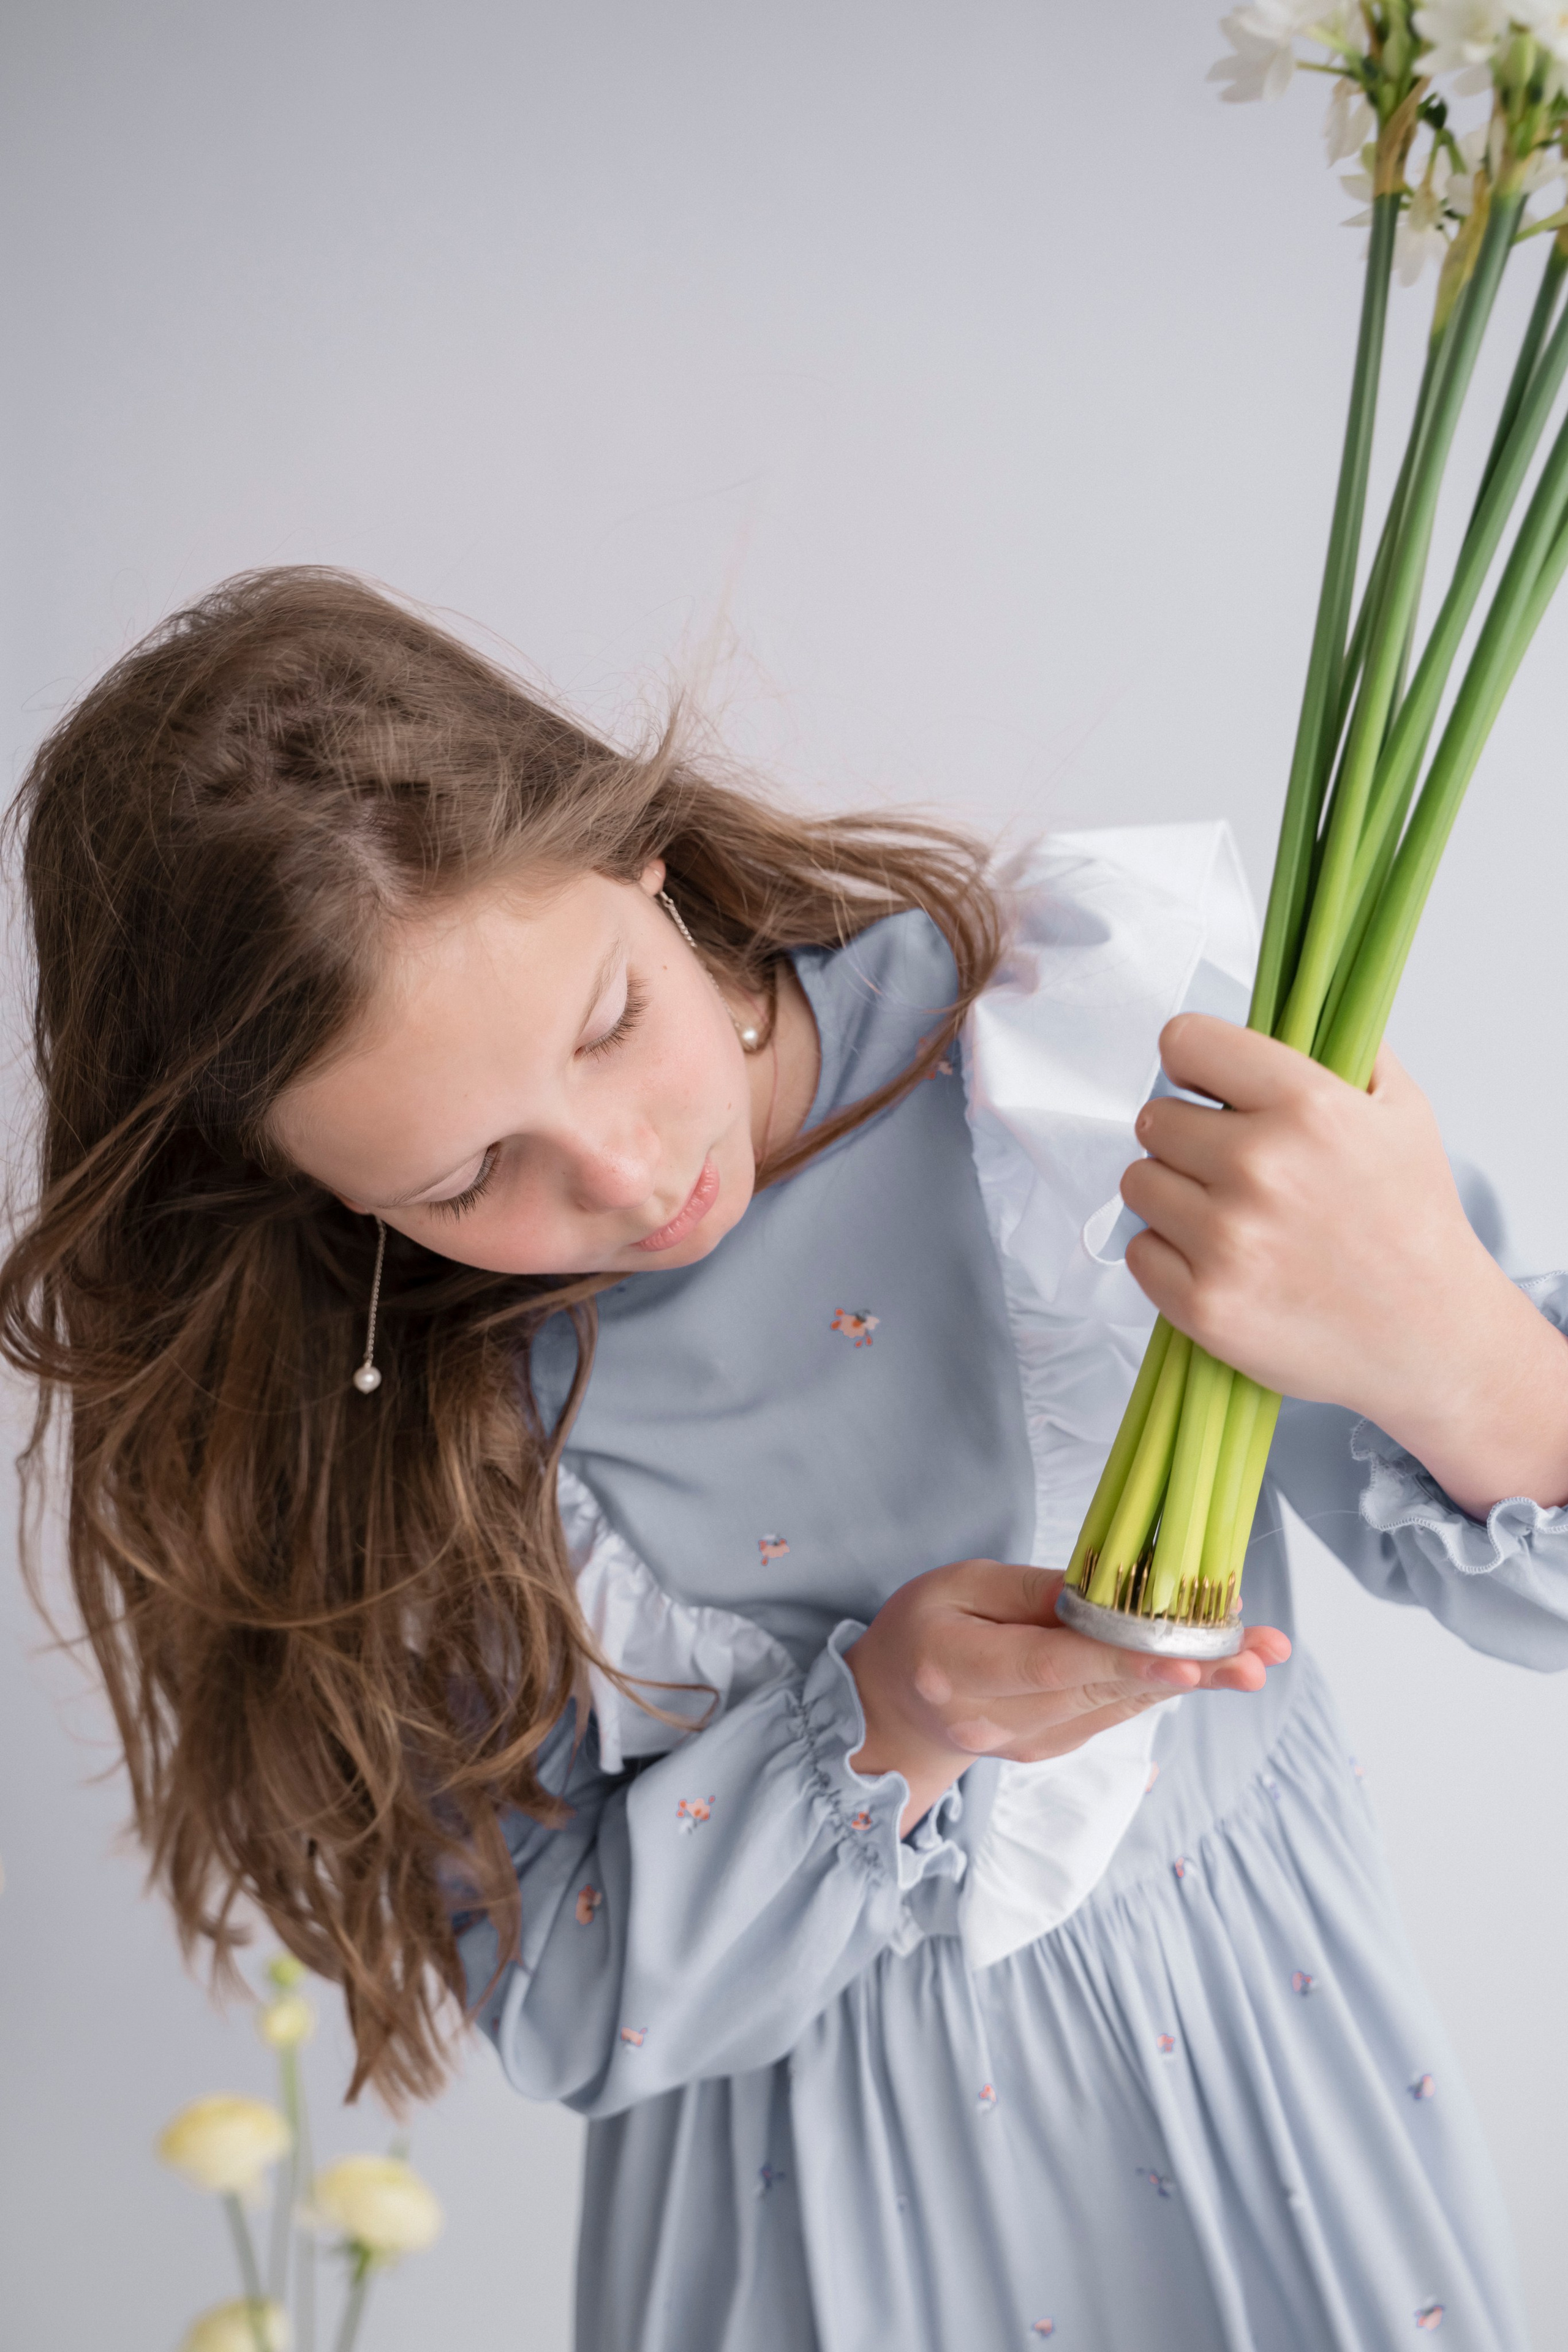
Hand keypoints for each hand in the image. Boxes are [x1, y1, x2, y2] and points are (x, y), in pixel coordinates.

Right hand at [845, 1559, 1288, 1835]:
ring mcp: (1027, 1745)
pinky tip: (1207, 1666)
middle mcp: (997, 1720)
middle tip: (1258, 1656)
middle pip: (1101, 1693)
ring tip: (1258, 1655)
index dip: (1124, 1664)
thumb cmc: (922, 1630)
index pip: (1052, 1668)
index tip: (1188, 1664)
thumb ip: (1030, 1590)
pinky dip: (1158, 1687)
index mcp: (959, 1668)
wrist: (893, 1711)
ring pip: (1117, 1708)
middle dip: (1187, 1672)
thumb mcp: (958, 1585)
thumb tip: (1109, 1591)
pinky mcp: (1051, 1750)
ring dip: (1193, 1682)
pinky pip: (1111, 1714)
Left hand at [1123, 1014, 1567, 1517]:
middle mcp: (1260, 1167)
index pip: (1185, 1042)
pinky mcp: (1204, 1304)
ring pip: (1138, 1183)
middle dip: (1185, 1138)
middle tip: (1230, 1167)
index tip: (1204, 1085)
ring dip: (1171, 1195)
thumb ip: (1342, 1045)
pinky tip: (1221, 1261)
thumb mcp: (1402, 1110)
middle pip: (1153, 1118)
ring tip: (1228, 1216)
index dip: (1191, 1062)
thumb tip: (1288, 1004)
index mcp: (1307, 1106)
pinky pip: (1138, 1250)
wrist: (1431, 1338)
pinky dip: (1167, 1256)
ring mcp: (1228, 1240)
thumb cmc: (1413, 1224)